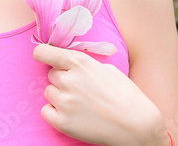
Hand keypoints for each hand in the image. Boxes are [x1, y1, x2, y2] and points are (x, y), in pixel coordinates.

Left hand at [33, 43, 169, 145]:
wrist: (135, 124)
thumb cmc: (126, 95)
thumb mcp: (108, 69)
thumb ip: (86, 66)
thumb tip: (71, 67)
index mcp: (80, 63)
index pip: (44, 53)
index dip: (42, 54)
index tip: (43, 56)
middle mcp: (69, 80)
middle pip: (50, 74)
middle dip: (62, 79)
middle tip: (79, 88)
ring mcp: (64, 102)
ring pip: (48, 92)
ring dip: (59, 96)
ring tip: (79, 103)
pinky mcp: (62, 122)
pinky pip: (46, 111)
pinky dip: (55, 112)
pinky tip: (72, 114)